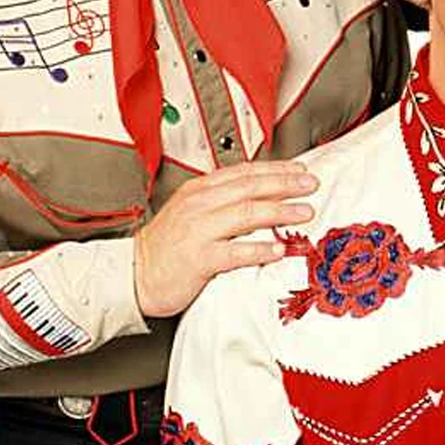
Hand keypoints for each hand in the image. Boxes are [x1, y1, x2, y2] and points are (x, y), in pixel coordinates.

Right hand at [132, 162, 318, 316]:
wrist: (133, 275)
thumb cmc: (167, 247)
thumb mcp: (192, 212)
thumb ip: (222, 201)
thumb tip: (262, 196)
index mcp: (199, 190)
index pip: (244, 173)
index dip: (276, 169)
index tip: (300, 169)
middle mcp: (200, 205)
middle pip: (251, 188)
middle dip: (286, 184)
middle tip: (311, 184)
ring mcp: (198, 231)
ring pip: (247, 214)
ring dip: (280, 211)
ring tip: (304, 212)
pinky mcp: (198, 259)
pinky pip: (235, 252)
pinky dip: (260, 249)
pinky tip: (279, 249)